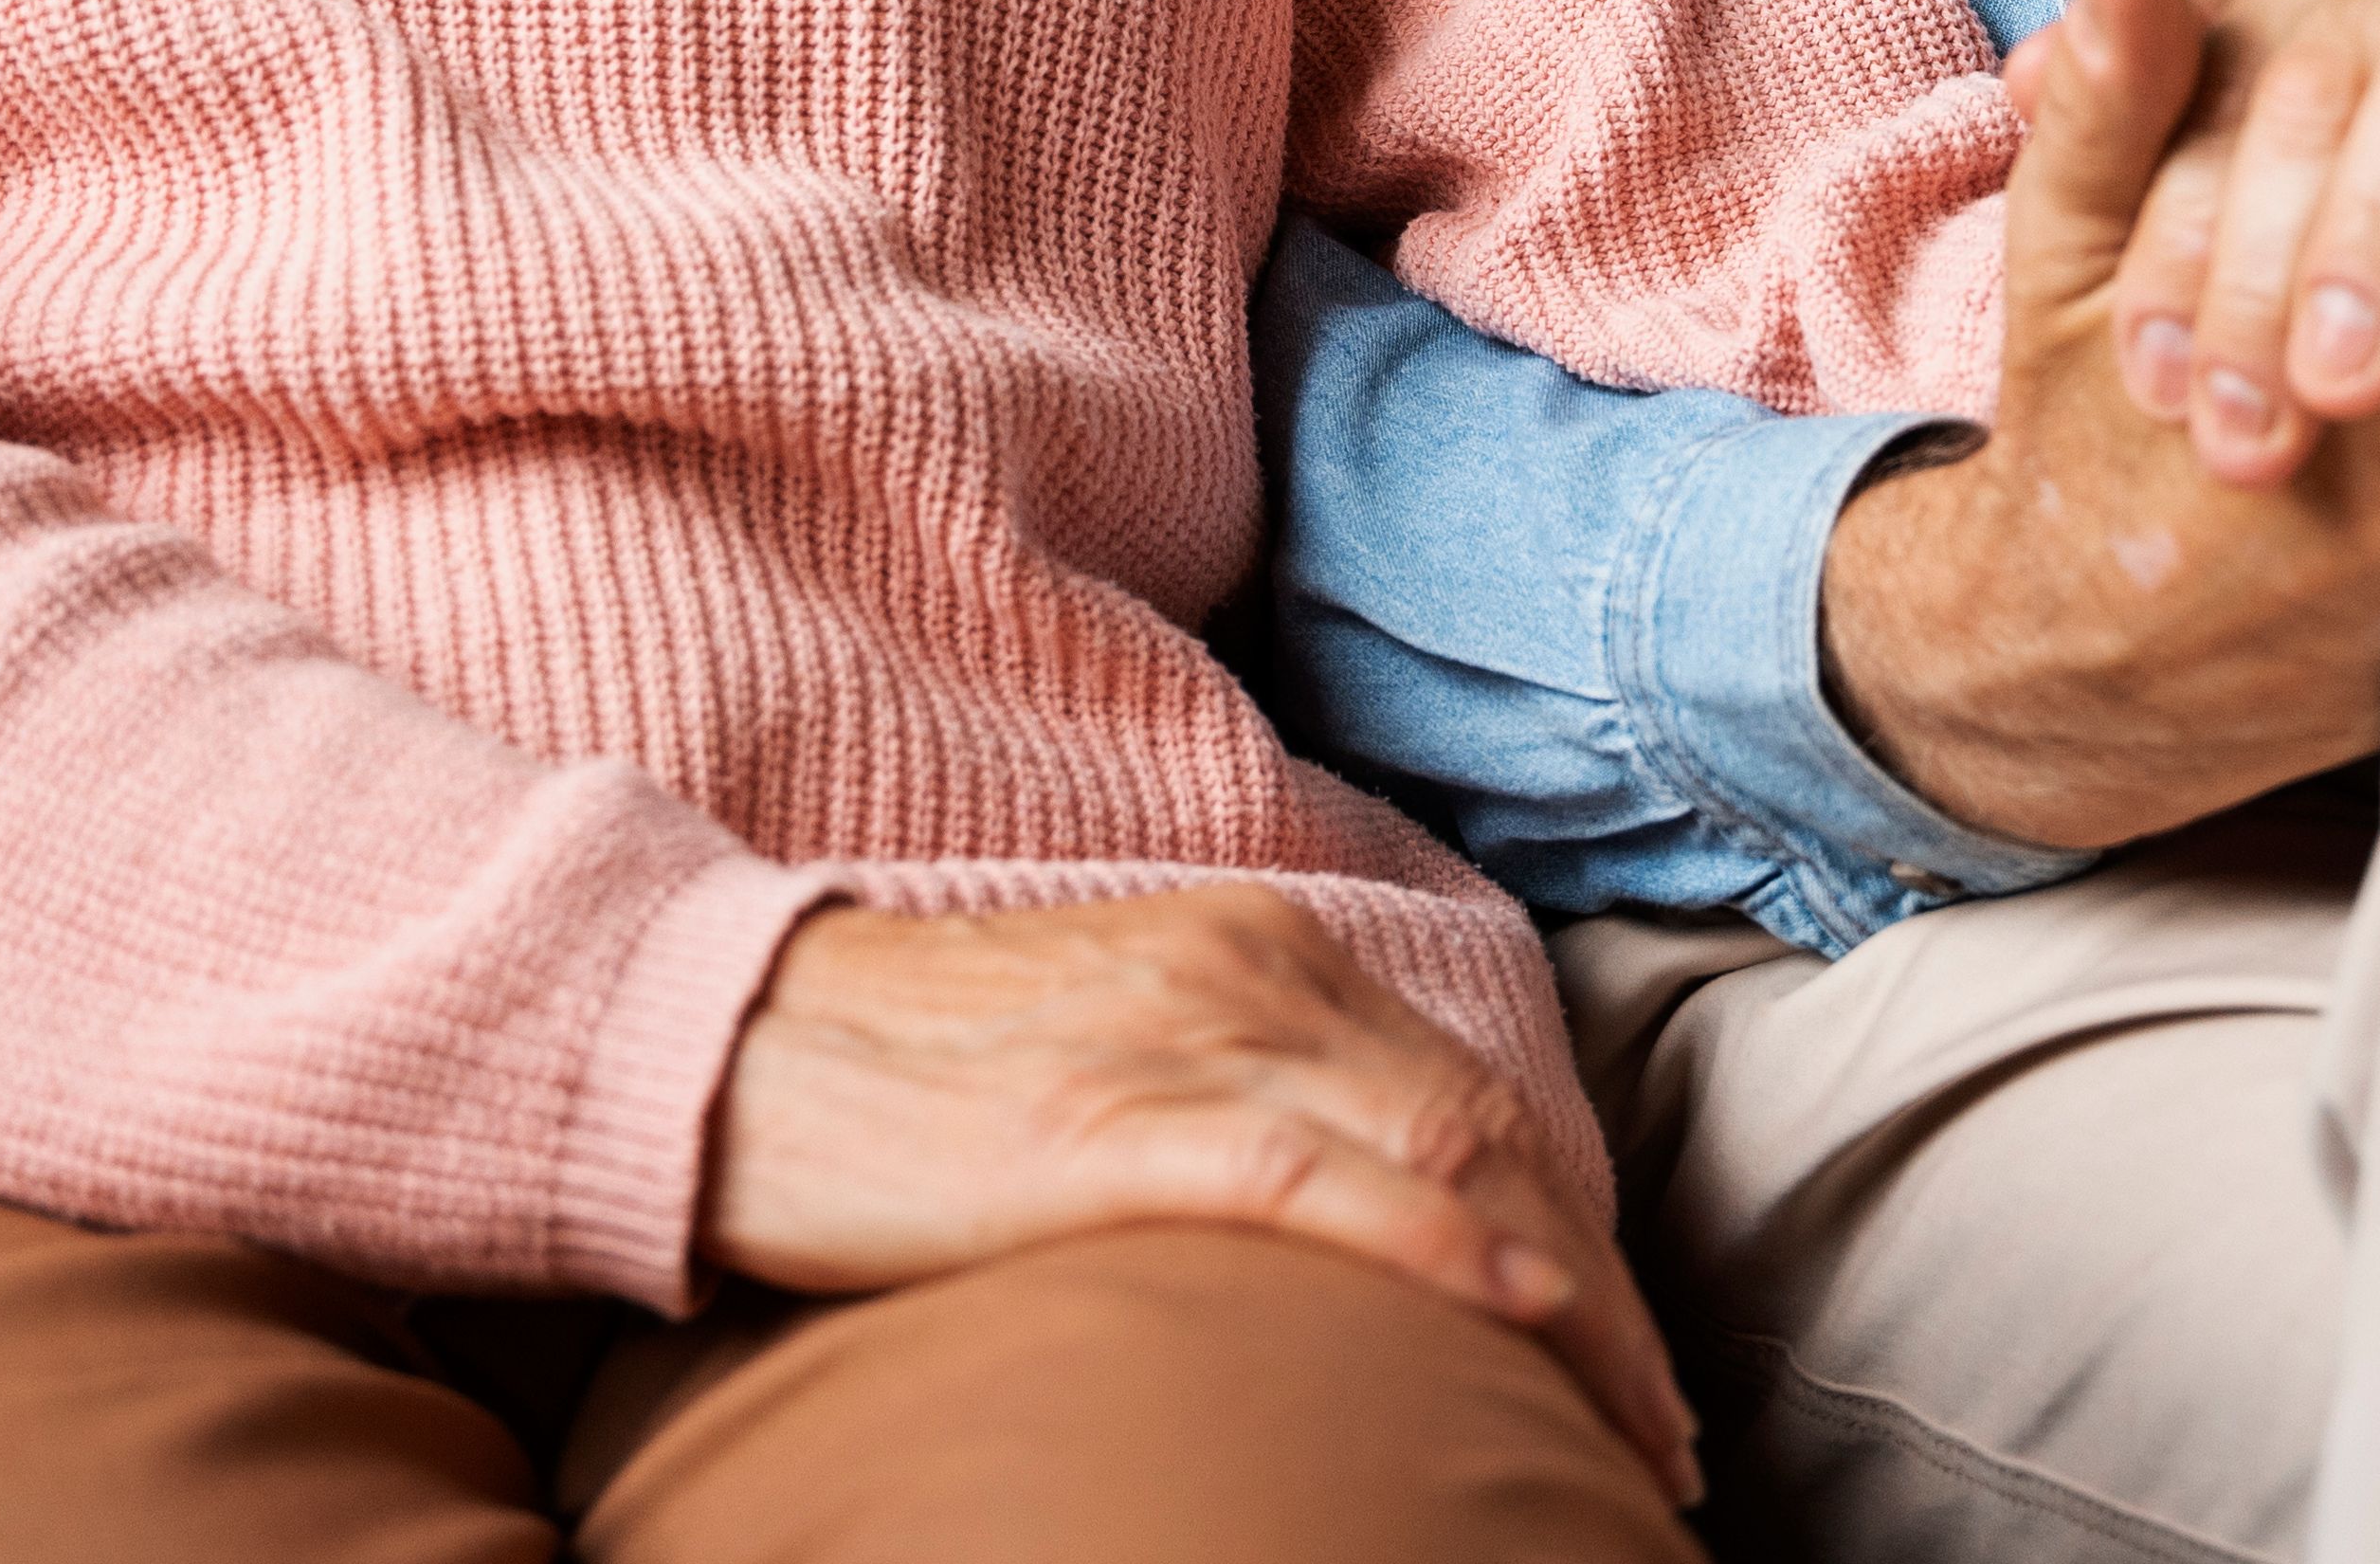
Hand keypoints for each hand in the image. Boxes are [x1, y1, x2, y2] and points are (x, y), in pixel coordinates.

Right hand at [704, 892, 1696, 1504]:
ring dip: (1564, 1301)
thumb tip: (1344, 1225)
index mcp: (1257, 948)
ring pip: (1443, 1155)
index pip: (1473, 1098)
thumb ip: (1234, 1101)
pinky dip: (1437, 1247)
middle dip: (1600, 1295)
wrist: (720, 1039)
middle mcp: (1250, 970)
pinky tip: (1514, 1314)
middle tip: (1658, 1431)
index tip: (1621, 1357)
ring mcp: (1184, 1039)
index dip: (1572, 1233)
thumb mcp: (1110, 1052)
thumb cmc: (902, 1076)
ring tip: (1623, 1431)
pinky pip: (1314, 1182)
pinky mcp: (1109, 1124)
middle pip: (1492, 1133)